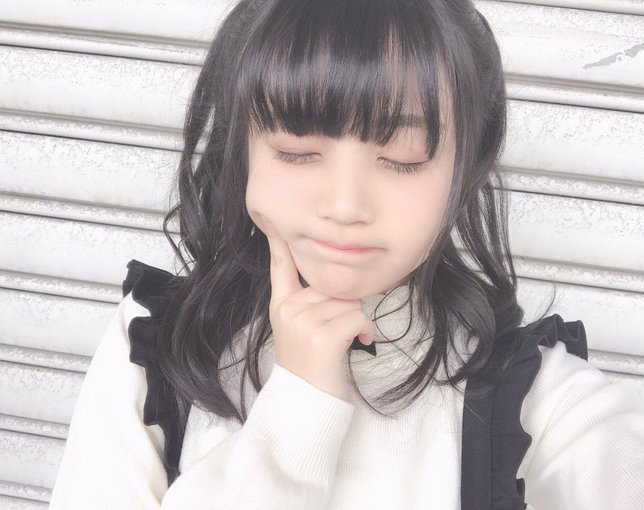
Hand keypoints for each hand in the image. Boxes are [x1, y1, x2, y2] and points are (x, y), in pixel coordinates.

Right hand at [254, 214, 375, 401]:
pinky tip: (360, 344)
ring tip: (347, 339)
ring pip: (350, 299)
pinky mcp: (324, 334)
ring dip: (357, 319)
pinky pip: (359, 316)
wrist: (307, 402)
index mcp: (281, 304)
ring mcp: (304, 320)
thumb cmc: (310, 365)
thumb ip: (307, 301)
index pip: (281, 265)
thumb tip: (334, 280)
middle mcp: (289, 308)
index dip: (280, 241)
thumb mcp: (297, 328)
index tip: (277, 219)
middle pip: (333, 283)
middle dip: (346, 304)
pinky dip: (366, 330)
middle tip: (340, 329)